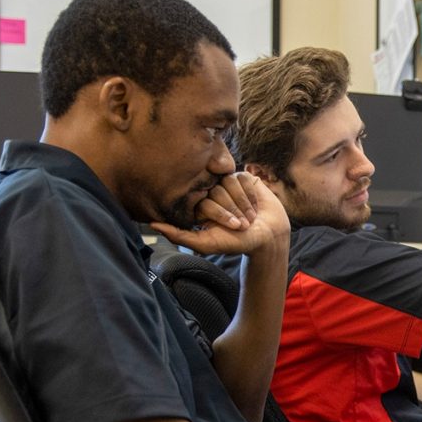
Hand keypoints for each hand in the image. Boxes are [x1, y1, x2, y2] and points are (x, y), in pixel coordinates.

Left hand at [151, 172, 289, 255]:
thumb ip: (179, 236)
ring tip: (250, 216)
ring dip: (243, 203)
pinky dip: (251, 194)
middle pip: (216, 191)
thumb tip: (151, 224)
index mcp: (201, 207)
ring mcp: (228, 183)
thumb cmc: (238, 242)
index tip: (232, 228)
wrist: (269, 236)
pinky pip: (242, 178)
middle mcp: (212, 193)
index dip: (220, 215)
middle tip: (243, 224)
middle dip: (233, 209)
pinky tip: (255, 204)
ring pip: (229, 183)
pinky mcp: (244, 178)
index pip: (203, 201)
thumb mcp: (207, 243)